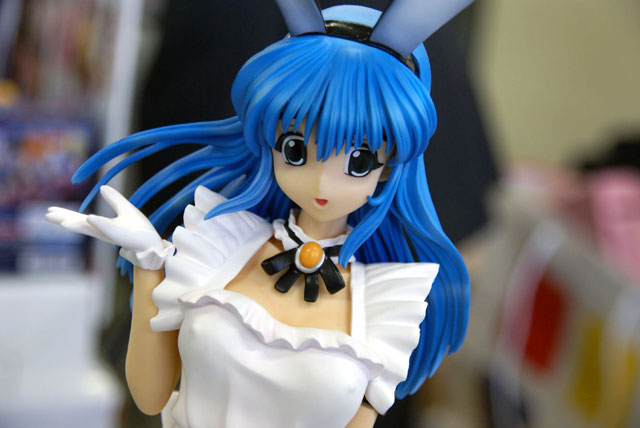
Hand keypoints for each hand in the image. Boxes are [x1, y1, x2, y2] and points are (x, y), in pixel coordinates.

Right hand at [46, 186, 173, 269]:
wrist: (153, 243)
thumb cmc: (140, 230)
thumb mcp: (125, 209)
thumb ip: (114, 199)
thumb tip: (102, 187)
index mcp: (103, 226)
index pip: (81, 220)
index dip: (67, 214)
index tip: (50, 210)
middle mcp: (105, 231)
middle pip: (81, 225)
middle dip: (64, 220)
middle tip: (47, 215)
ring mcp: (113, 235)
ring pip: (91, 229)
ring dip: (76, 225)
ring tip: (61, 221)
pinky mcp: (123, 237)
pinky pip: (110, 230)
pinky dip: (99, 224)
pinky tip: (90, 218)